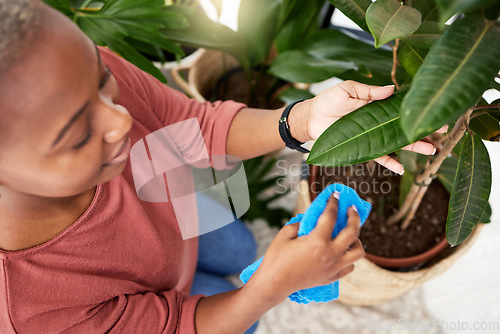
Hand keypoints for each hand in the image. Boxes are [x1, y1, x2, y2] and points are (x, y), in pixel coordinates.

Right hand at [245, 196, 363, 302]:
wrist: (274, 283)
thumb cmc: (276, 258)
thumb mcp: (285, 234)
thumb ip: (300, 223)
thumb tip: (311, 219)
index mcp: (317, 241)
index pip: (330, 217)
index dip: (333, 203)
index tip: (335, 195)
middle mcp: (330, 254)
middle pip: (352, 232)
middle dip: (354, 216)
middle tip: (351, 209)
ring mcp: (333, 267)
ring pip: (358, 252)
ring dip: (356, 239)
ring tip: (349, 233)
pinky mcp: (331, 278)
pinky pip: (350, 266)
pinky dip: (349, 257)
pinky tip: (342, 251)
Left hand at [301, 80, 446, 174]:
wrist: (311, 117)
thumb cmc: (328, 100)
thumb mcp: (348, 89)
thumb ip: (369, 91)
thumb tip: (392, 89)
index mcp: (377, 106)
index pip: (402, 108)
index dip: (418, 109)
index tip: (435, 109)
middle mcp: (378, 122)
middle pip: (405, 126)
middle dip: (423, 129)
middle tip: (443, 130)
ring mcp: (372, 136)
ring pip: (397, 143)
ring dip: (413, 147)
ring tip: (431, 150)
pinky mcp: (362, 148)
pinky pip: (378, 157)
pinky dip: (390, 163)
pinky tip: (402, 169)